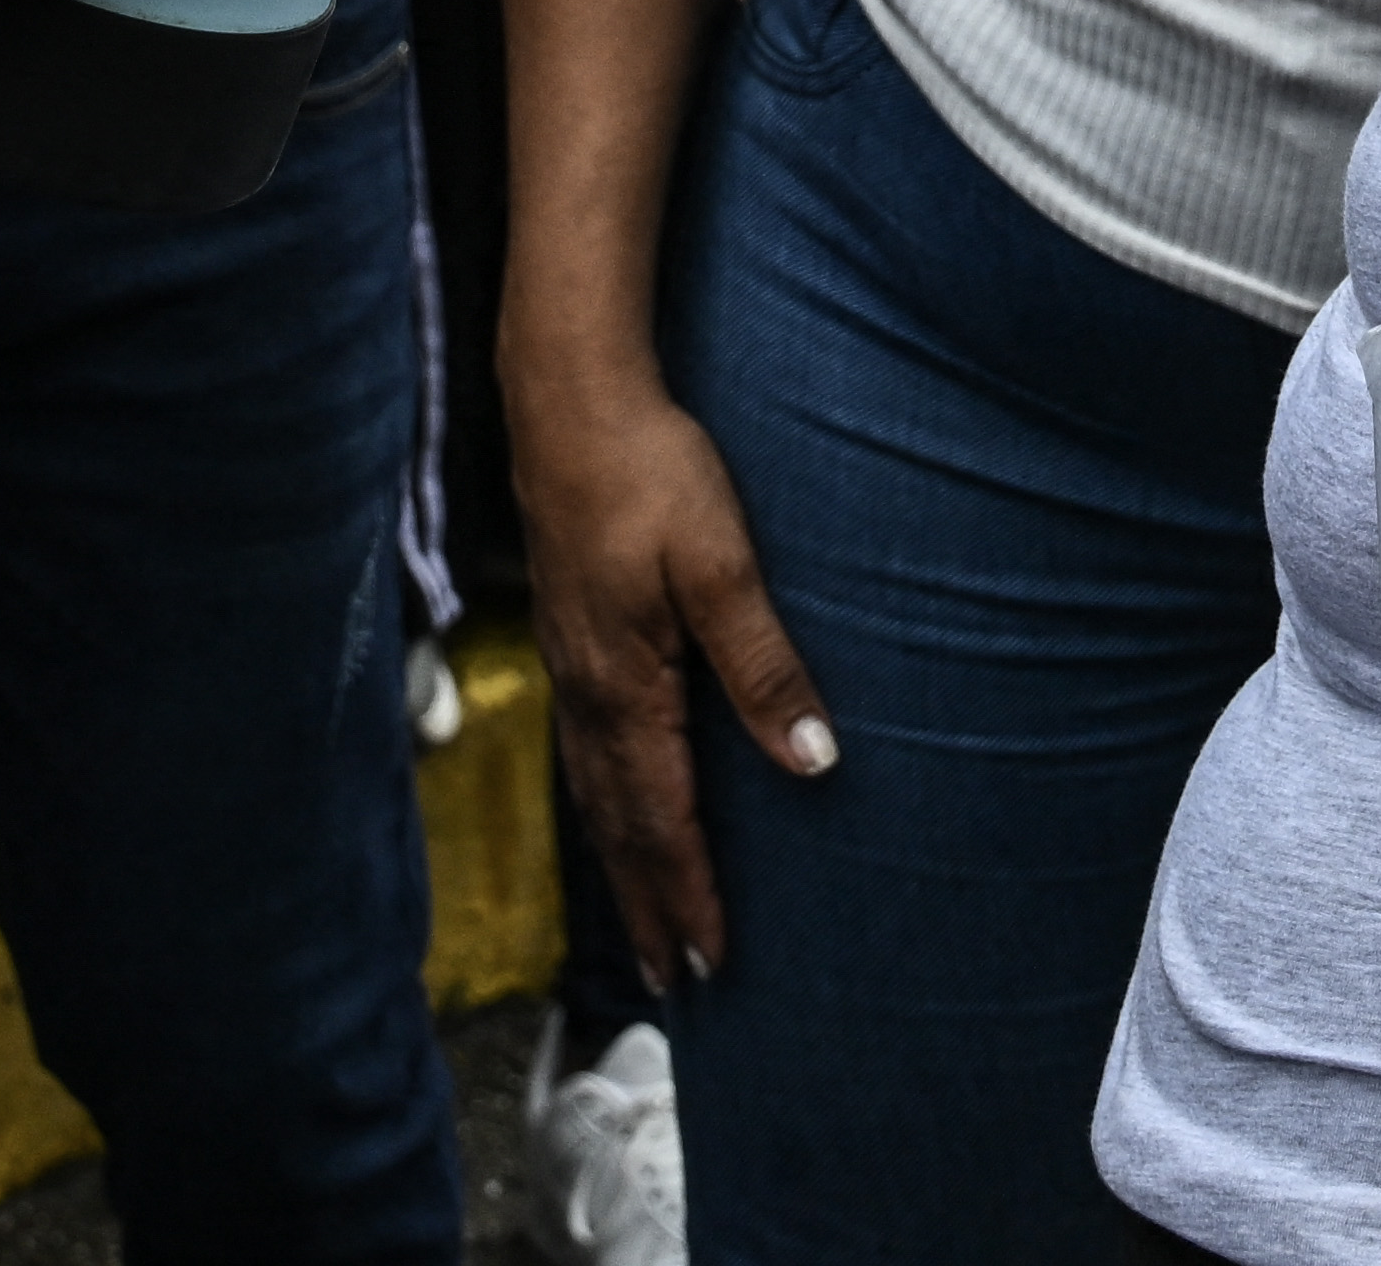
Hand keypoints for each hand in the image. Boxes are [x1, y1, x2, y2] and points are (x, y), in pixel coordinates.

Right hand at [501, 336, 831, 975]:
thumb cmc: (648, 472)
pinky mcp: (570, 636)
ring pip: (596, 795)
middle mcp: (588, 693)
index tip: (713, 961)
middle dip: (650, 905)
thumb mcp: (720, 564)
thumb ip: (763, 665)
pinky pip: (585, 752)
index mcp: (626, 689)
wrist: (567, 399)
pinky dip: (604, 807)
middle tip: (676, 981)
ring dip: (624, 866)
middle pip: (619, 827)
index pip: (662, 819)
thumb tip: (813, 760)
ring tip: (645, 923)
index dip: (689, 893)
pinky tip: (617, 809)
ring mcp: (571, 666)